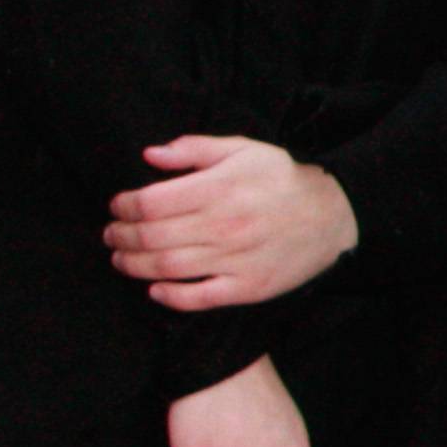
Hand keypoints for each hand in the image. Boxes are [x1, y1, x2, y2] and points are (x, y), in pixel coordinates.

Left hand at [112, 135, 357, 308]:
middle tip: (112, 234)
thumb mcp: (245, 150)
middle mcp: (224, 225)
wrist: (334, 215)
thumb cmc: (283, 180)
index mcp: (220, 188)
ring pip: (166, 267)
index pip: (150, 203)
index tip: (118, 206)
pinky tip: (155, 289)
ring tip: (122, 258)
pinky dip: (169, 296)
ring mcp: (235, 259)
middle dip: (121, 236)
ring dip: (133, 265)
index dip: (124, 206)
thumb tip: (151, 155)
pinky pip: (198, 298)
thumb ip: (196, 149)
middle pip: (151, 237)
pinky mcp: (247, 286)